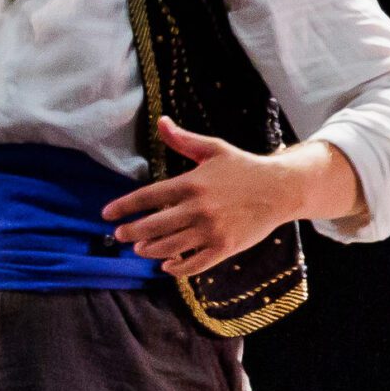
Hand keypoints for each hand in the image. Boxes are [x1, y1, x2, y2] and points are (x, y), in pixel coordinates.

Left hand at [103, 119, 360, 276]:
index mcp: (191, 183)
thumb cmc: (244, 168)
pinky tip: (166, 265)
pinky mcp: (225, 247)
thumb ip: (183, 140)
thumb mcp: (214, 149)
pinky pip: (193, 264)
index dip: (123, 207)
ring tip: (140, 249)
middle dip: (130, 233)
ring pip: (169, 247)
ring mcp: (211, 230)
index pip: (147, 197)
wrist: (282, 188)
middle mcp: (198, 208)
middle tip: (119, 236)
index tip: (107, 214)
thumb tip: (160, 122)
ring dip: (149, 250)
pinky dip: (176, 268)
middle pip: (152, 226)